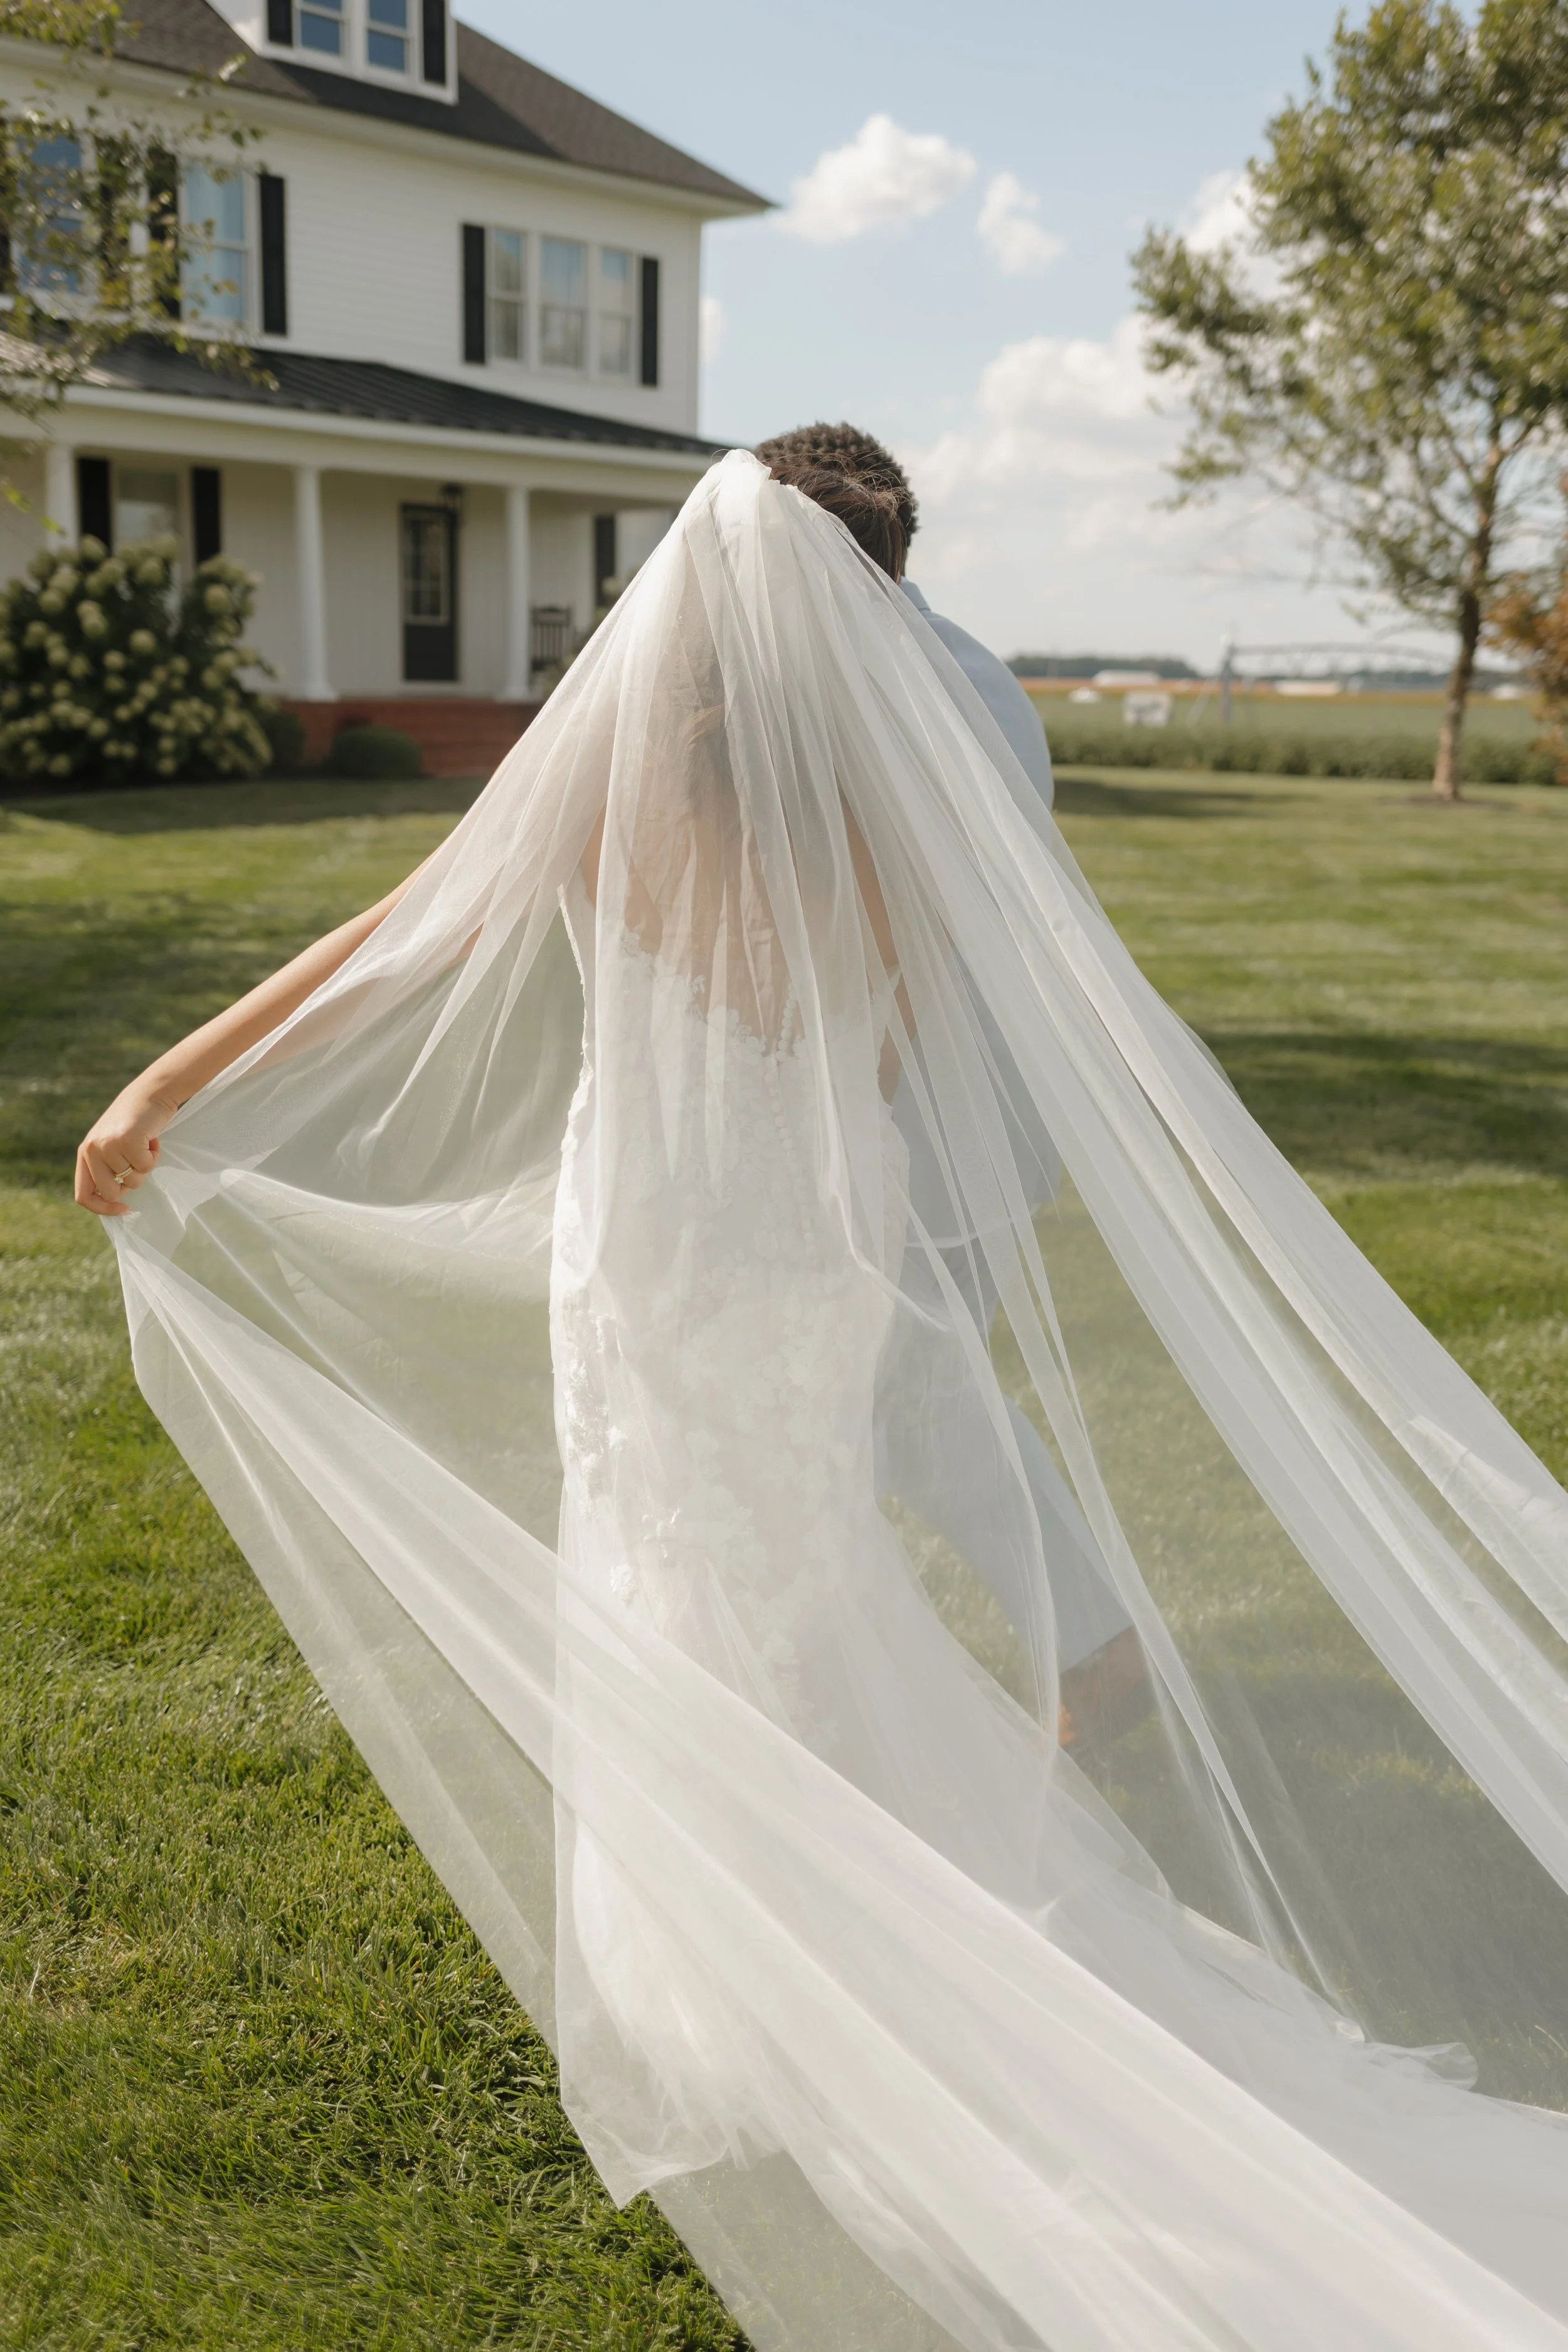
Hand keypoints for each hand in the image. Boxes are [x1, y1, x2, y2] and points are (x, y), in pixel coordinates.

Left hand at [75, 1078, 179, 1217]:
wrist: (151, 1092)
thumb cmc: (135, 1122)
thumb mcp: (111, 1145)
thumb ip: (106, 1168)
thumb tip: (113, 1199)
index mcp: (84, 1153)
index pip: (83, 1195)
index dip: (103, 1209)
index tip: (124, 1209)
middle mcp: (91, 1150)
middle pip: (111, 1193)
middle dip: (130, 1184)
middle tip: (138, 1163)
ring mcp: (108, 1145)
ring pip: (133, 1181)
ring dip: (145, 1166)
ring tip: (144, 1144)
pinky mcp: (127, 1140)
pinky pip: (146, 1166)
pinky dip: (154, 1155)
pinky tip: (151, 1138)